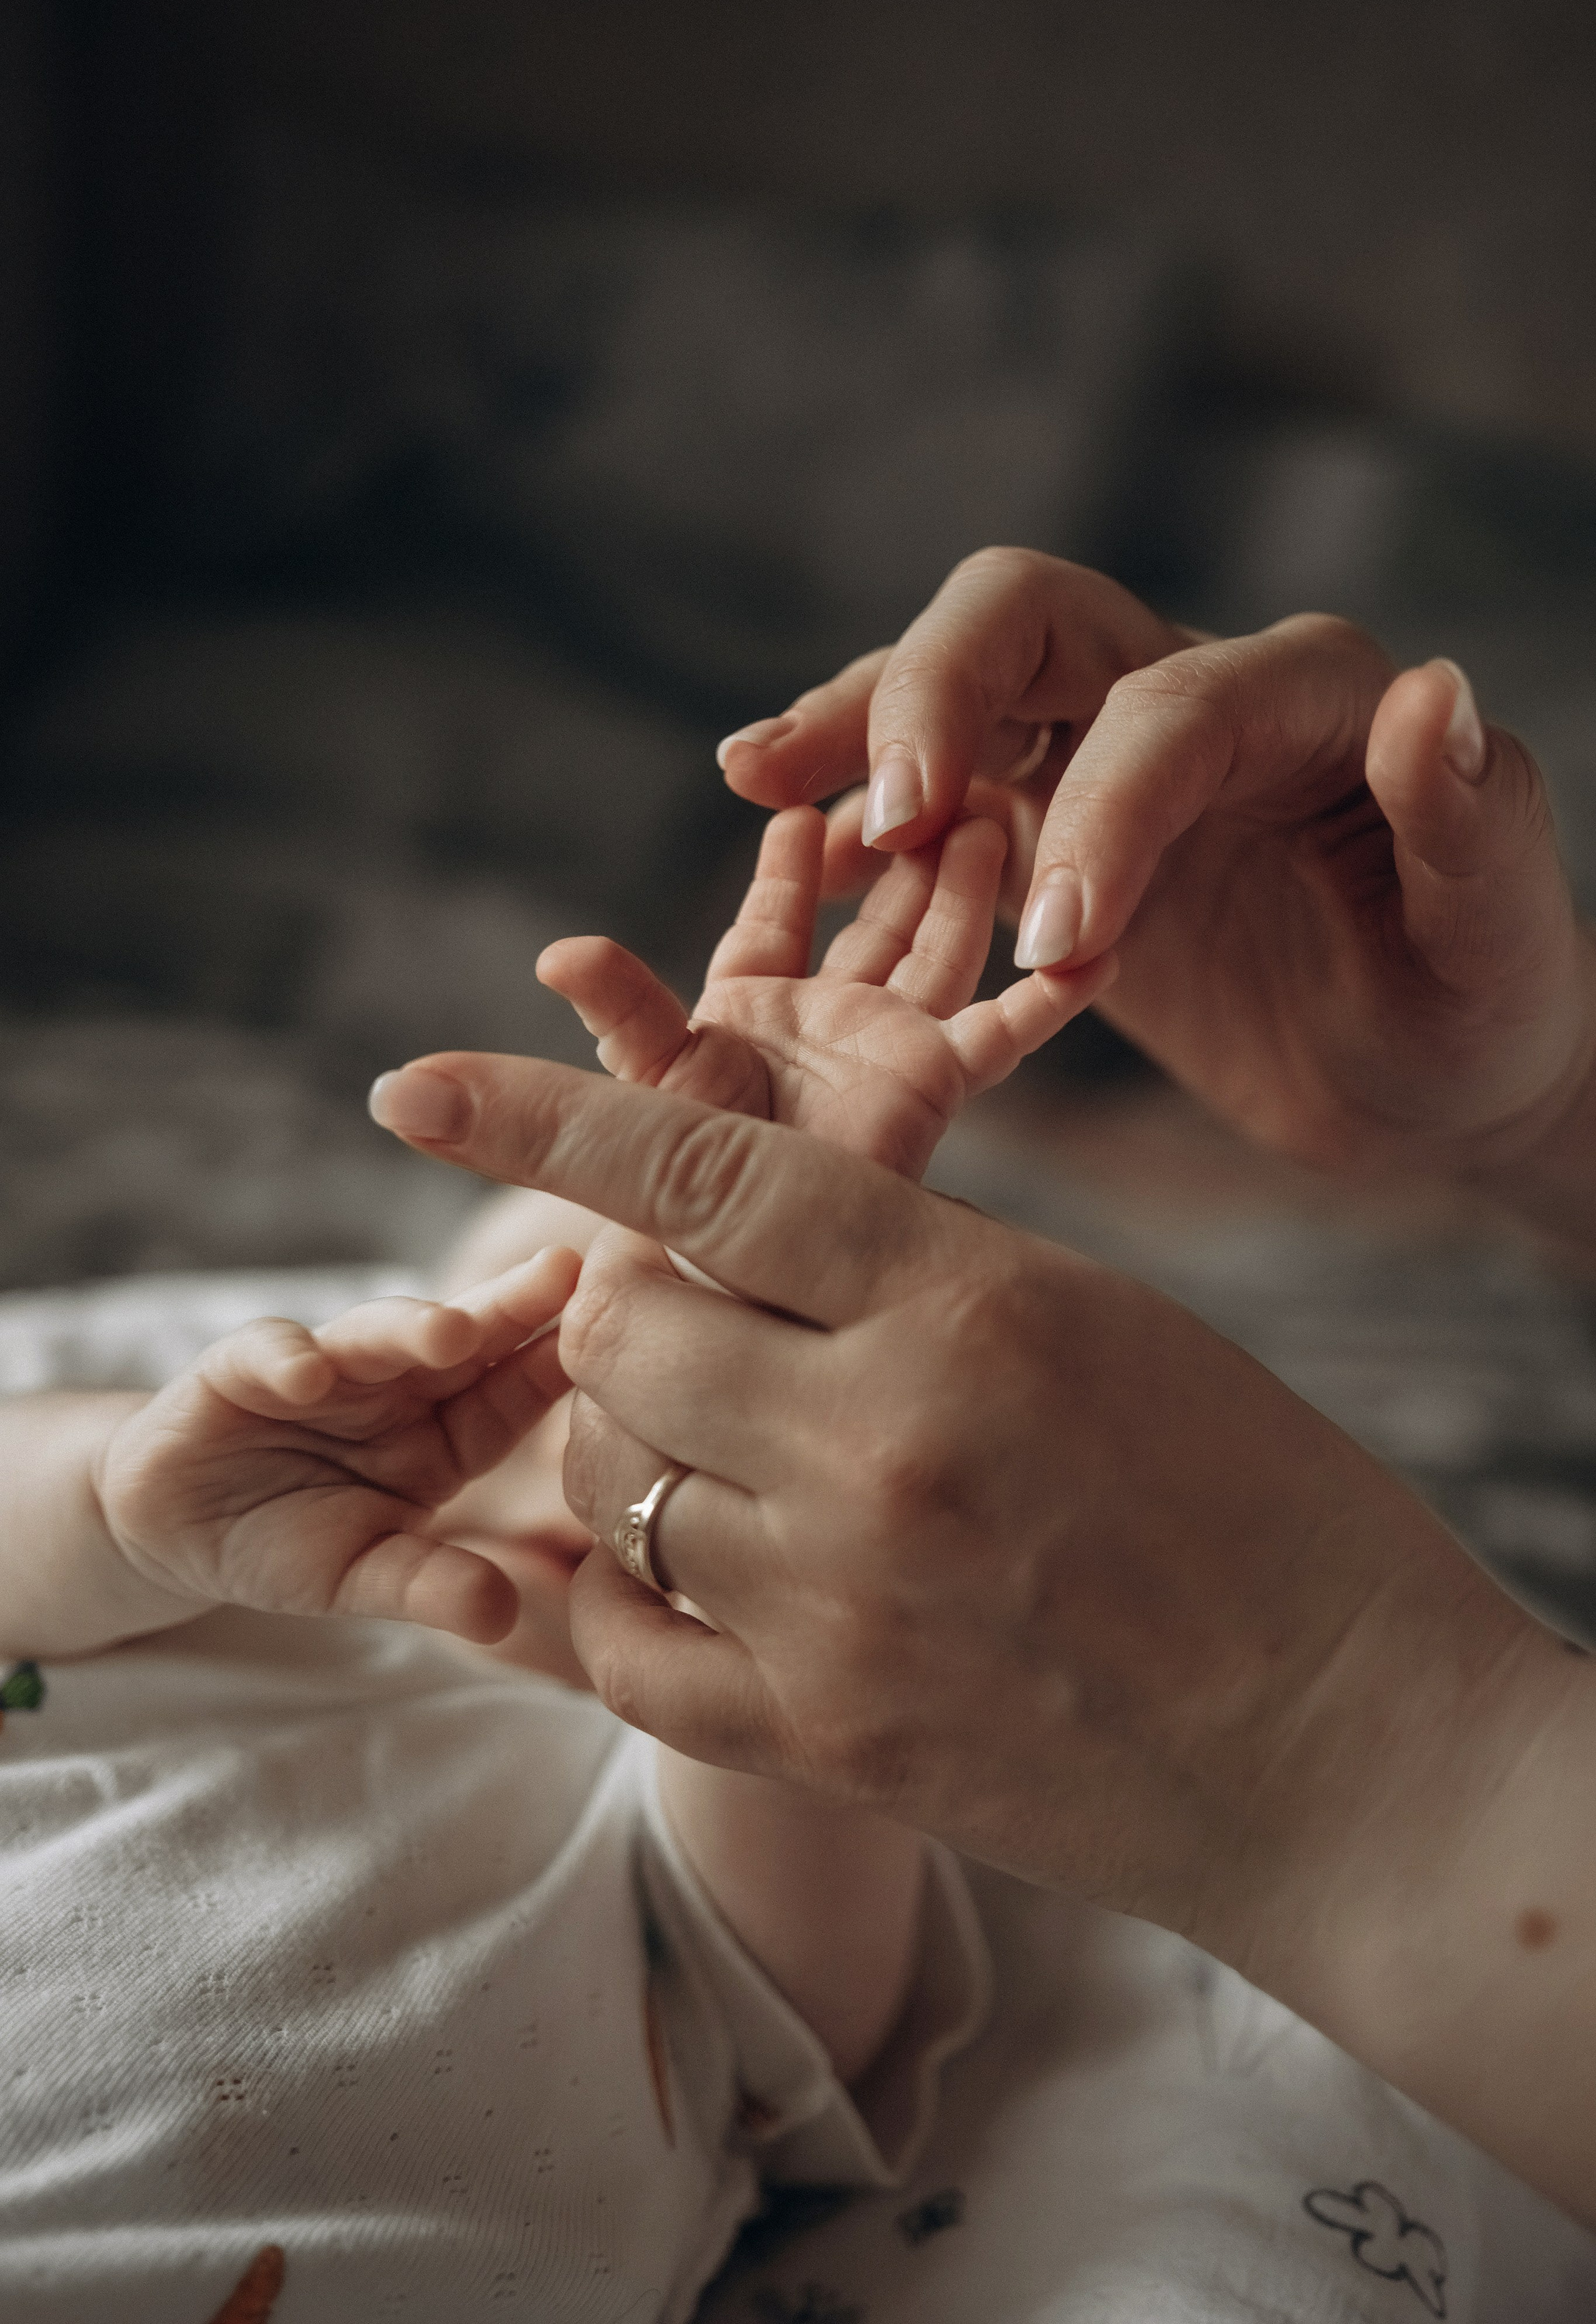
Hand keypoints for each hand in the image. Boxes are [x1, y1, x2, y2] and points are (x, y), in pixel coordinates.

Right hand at [96, 1248, 580, 1642]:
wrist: (180, 1527)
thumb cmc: (295, 1540)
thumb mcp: (365, 1573)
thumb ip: (429, 1585)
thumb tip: (502, 1615)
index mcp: (449, 1429)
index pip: (516, 1391)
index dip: (560, 1361)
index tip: (620, 1330)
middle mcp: (397, 1384)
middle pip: (462, 1340)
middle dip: (509, 1308)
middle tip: (562, 1276)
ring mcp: (323, 1368)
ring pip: (375, 1334)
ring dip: (410, 1327)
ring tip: (449, 1333)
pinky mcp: (237, 1369)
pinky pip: (267, 1354)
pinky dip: (287, 1359)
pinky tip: (307, 1375)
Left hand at [368, 1052, 1595, 2221]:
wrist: (1342, 1754)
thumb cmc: (1258, 1505)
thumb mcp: (1101, 1320)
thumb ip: (910, 1273)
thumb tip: (737, 1244)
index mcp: (967, 1306)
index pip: (705, 1175)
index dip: (543, 1119)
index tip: (414, 1086)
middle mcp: (876, 1450)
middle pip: (617, 1335)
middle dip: (626, 1309)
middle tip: (696, 1323)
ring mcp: (835, 1611)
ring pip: (602, 1480)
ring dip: (631, 1446)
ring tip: (731, 1454)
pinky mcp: (821, 1742)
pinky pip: (619, 1646)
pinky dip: (623, 1594)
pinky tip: (688, 1572)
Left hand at [537, 802, 1114, 1179]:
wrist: (753, 1268)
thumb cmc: (691, 1190)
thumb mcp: (655, 1081)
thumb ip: (623, 1012)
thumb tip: (557, 953)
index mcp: (750, 1011)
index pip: (772, 916)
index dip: (786, 866)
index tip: (801, 806)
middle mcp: (827, 1022)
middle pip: (873, 916)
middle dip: (903, 853)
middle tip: (939, 776)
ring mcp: (889, 1048)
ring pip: (941, 944)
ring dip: (967, 886)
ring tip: (997, 814)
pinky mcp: (937, 1081)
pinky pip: (1003, 1027)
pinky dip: (1051, 991)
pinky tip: (1098, 946)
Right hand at [718, 549, 1595, 1194]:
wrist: (1435, 1078)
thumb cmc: (1481, 1008)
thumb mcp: (1499, 935)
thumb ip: (1466, 816)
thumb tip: (1430, 693)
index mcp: (1309, 700)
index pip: (1167, 710)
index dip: (1102, 812)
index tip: (1058, 946)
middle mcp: (1193, 692)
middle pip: (1024, 619)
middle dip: (930, 698)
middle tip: (873, 817)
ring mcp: (1106, 754)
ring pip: (955, 688)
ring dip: (857, 728)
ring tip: (757, 779)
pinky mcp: (1050, 827)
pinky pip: (934, 793)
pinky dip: (857, 812)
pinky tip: (791, 850)